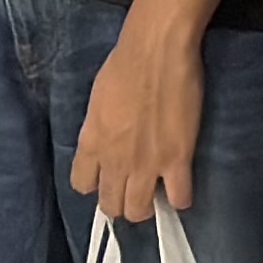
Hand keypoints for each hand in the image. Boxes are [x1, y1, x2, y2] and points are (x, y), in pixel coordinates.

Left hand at [69, 11, 207, 222]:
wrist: (156, 50)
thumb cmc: (125, 64)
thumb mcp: (98, 101)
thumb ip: (100, 129)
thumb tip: (109, 139)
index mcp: (91, 144)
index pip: (81, 185)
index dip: (96, 184)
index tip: (109, 176)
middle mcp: (113, 162)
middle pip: (111, 205)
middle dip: (121, 202)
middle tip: (134, 188)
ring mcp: (146, 165)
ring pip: (139, 211)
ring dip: (147, 206)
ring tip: (157, 192)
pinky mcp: (177, 160)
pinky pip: (179, 198)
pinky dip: (180, 199)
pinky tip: (181, 187)